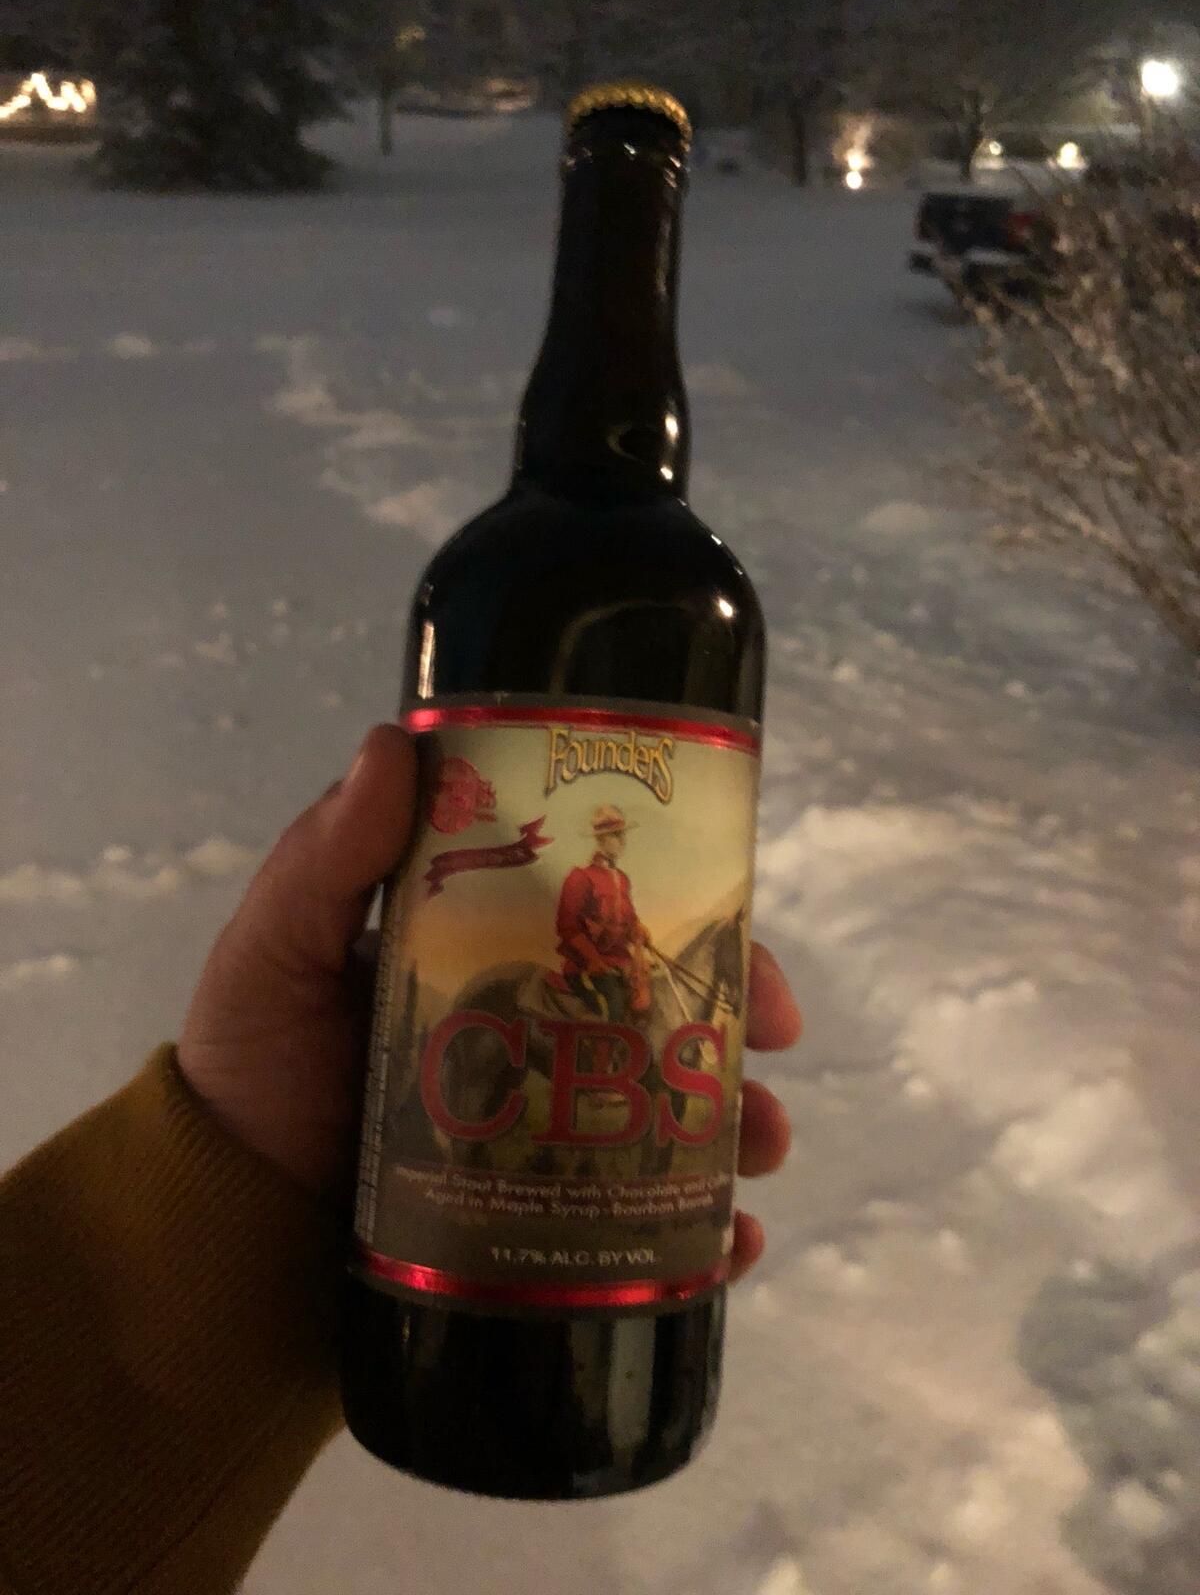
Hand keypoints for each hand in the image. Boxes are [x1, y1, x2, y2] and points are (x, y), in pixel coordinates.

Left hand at [179, 725, 798, 1283]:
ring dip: (742, 1123)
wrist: (226, 1218)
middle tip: (778, 1042)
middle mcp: (536, 1030)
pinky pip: (645, 1219)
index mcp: (493, 952)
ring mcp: (549, 1126)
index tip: (741, 915)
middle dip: (737, 1020)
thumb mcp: (277, 946)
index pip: (609, 913)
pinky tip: (732, 1241)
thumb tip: (399, 742)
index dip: (691, 907)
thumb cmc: (252, 1066)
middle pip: (665, 1009)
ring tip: (763, 1151)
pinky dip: (705, 1232)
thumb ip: (327, 856)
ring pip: (673, 1110)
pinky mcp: (545, 1215)